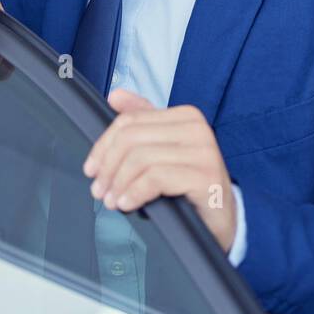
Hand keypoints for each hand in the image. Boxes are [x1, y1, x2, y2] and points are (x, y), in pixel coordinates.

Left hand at [83, 89, 236, 252]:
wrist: (222, 218)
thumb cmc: (190, 186)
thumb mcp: (164, 150)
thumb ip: (143, 121)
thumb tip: (115, 95)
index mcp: (185, 116)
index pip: (130, 121)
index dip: (103, 146)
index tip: (91, 169)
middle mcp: (197, 128)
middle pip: (132, 138)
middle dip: (108, 166)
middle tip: (99, 191)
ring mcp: (203, 151)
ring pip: (141, 158)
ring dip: (119, 183)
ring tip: (112, 200)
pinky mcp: (205, 177)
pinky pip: (156, 178)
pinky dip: (135, 192)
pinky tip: (128, 203)